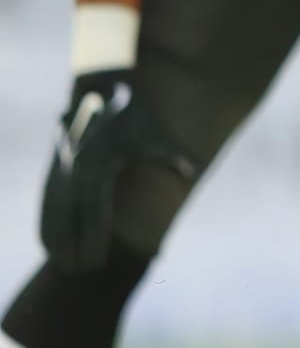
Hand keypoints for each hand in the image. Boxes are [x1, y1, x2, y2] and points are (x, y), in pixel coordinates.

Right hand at [40, 70, 194, 269]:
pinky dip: (45, 221)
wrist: (104, 87)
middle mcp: (75, 167)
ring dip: (55, 238)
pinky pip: (48, 199)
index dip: (94, 237)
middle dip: (74, 244)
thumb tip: (195, 172)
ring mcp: (62, 166)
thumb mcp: (156, 132)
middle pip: (72, 215)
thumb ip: (173, 155)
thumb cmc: (137, 115)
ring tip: (59, 265)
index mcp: (98, 163)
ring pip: (55, 209)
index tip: (98, 260)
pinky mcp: (55, 165)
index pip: (95, 209)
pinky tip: (46, 244)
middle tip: (79, 271)